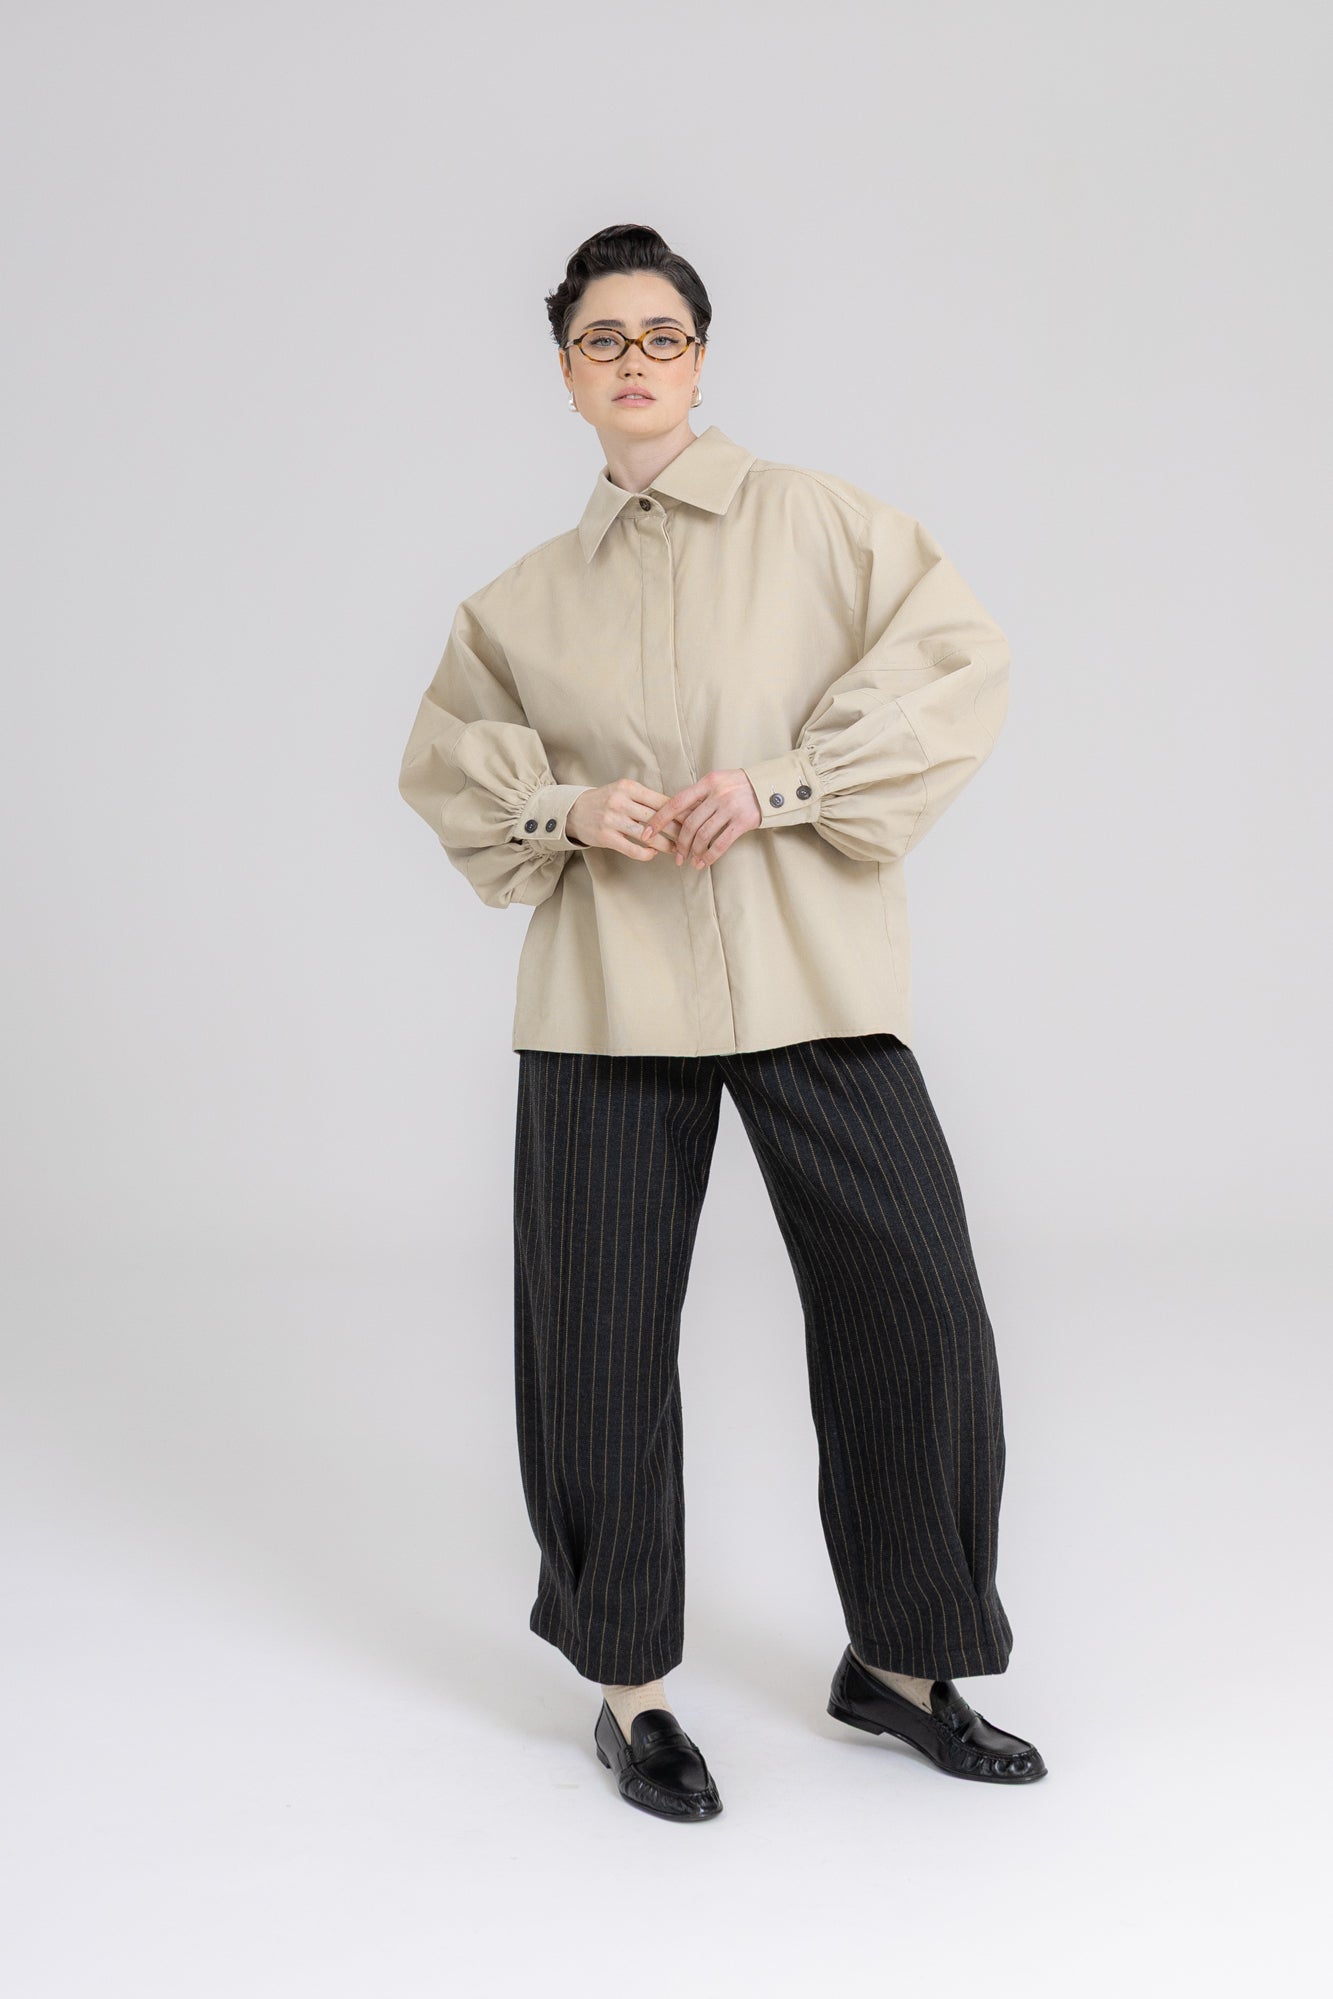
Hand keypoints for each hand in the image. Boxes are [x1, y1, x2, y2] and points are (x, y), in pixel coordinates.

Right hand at [566, 779, 681, 860]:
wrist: (573, 811)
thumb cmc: (605, 801)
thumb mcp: (624, 792)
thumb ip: (646, 799)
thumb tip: (678, 809)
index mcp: (629, 787)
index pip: (661, 801)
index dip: (680, 812)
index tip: (695, 820)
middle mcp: (620, 801)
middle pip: (657, 818)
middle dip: (678, 830)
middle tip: (692, 838)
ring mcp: (612, 819)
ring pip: (647, 834)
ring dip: (666, 844)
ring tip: (677, 850)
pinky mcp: (606, 837)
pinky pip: (632, 848)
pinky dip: (646, 853)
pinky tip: (653, 854)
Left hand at [642, 769, 760, 869]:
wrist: (770, 787)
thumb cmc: (738, 786)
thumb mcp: (717, 782)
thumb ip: (698, 796)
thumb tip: (674, 814)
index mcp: (707, 783)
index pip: (676, 802)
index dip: (659, 819)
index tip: (646, 832)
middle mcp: (717, 794)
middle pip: (689, 823)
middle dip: (679, 843)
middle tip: (675, 856)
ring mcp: (730, 808)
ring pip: (704, 835)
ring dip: (693, 851)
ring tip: (690, 861)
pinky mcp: (743, 821)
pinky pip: (721, 843)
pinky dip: (710, 855)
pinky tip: (704, 862)